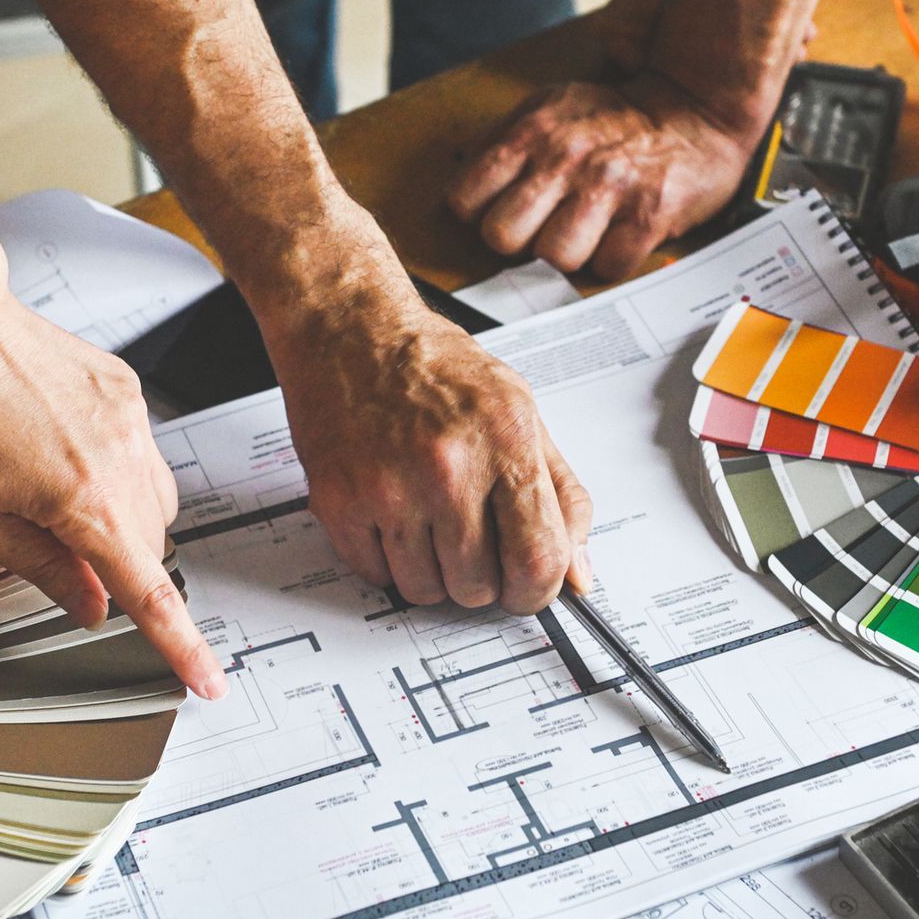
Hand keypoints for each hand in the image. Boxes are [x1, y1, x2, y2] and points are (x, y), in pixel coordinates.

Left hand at [0, 284, 227, 698]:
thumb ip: (42, 568)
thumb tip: (91, 606)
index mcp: (84, 500)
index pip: (149, 591)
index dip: (180, 644)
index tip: (207, 680)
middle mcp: (123, 458)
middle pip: (150, 546)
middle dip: (115, 563)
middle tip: (47, 541)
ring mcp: (133, 421)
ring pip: (152, 501)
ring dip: (116, 517)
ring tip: (44, 486)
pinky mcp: (128, 392)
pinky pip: (140, 454)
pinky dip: (110, 469)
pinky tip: (54, 445)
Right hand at [268, 290, 593, 613]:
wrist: (350, 328)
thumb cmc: (434, 364)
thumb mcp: (519, 410)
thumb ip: (559, 493)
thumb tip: (579, 571)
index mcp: (505, 441)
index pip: (539, 559)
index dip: (538, 590)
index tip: (528, 587)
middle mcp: (448, 468)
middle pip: (479, 587)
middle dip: (481, 578)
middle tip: (470, 540)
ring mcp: (389, 488)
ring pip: (425, 590)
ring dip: (432, 572)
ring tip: (428, 521)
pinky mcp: (339, 502)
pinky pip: (375, 575)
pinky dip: (386, 560)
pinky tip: (392, 516)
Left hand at [446, 75, 752, 281]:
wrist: (696, 109)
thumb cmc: (615, 117)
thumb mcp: (550, 106)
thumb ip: (502, 139)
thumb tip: (462, 179)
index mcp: (532, 133)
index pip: (466, 199)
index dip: (478, 214)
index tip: (500, 210)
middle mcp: (565, 160)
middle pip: (502, 237)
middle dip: (517, 241)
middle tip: (541, 228)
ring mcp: (609, 189)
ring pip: (553, 258)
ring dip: (565, 255)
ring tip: (581, 234)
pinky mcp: (648, 216)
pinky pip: (608, 267)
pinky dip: (610, 260)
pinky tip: (617, 237)